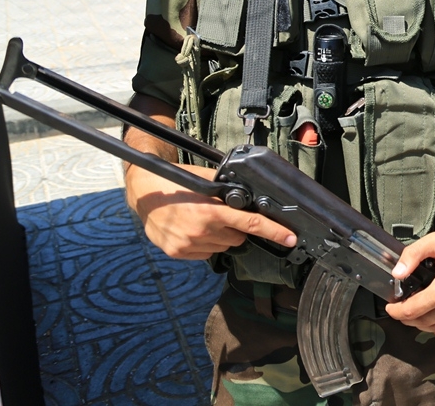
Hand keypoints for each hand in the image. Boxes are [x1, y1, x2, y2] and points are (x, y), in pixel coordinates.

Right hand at [125, 164, 296, 259]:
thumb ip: (228, 191)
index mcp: (211, 212)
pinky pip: (206, 253)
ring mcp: (189, 245)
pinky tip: (193, 229)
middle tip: (220, 214)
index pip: (251, 223)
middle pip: (238, 237)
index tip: (290, 238)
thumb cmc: (177, 184)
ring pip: (223, 246)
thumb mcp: (205, 181)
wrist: (144, 195)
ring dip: (220, 236)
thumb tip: (251, 196)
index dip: (274, 232)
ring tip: (202, 220)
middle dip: (235, 227)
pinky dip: (205, 243)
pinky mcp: (179, 253)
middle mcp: (202, 231)